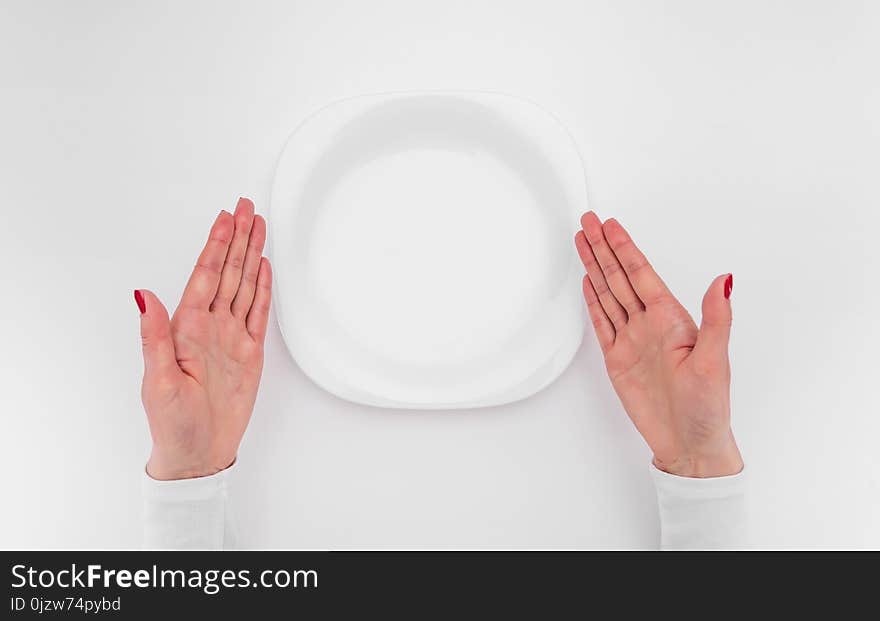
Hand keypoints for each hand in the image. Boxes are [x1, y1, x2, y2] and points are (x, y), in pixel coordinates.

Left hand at [135, 197, 271, 479]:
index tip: (224, 218)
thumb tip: (143, 295)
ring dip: (251, 256)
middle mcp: (210, 327)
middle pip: (227, 272)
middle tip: (245, 208)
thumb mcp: (158, 381)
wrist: (199, 454)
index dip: (215, 245)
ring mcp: (232, 338)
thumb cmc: (173, 424)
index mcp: (187, 329)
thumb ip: (154, 336)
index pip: (205, 276)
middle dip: (236, 238)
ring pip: (245, 286)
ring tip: (258, 228)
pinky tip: (264, 270)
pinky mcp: (250, 353)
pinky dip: (263, 290)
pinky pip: (258, 314)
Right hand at [574, 212, 741, 477]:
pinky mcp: (618, 359)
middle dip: (603, 248)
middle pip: (620, 277)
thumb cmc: (708, 408)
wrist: (688, 443)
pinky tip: (589, 283)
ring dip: (595, 268)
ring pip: (608, 294)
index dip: (624, 248)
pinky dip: (593, 301)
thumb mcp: (714, 361)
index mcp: (671, 319)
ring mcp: (632, 340)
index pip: (641, 274)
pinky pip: (602, 323)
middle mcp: (650, 324)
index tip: (610, 225)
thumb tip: (725, 280)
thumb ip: (717, 318)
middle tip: (588, 221)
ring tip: (582, 243)